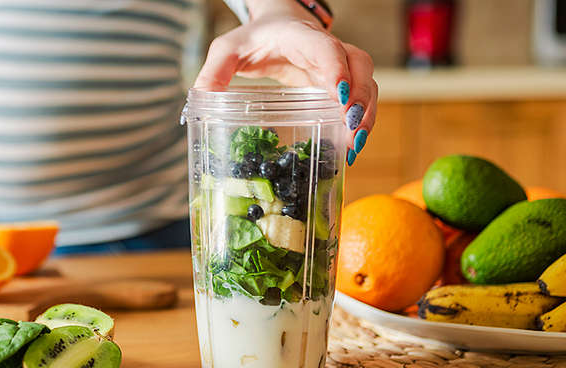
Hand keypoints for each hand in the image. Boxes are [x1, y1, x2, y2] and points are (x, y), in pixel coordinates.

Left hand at [194, 7, 377, 165]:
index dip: (336, 69)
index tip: (338, 96)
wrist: (276, 25)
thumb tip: (199, 101)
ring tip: (354, 147)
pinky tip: (350, 148)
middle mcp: (326, 49)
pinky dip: (360, 122)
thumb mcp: (227, 49)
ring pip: (367, 83)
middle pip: (359, 66)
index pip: (325, 48)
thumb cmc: (253, 38)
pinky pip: (359, 99)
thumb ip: (213, 72)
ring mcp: (338, 66)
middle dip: (360, 98)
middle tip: (351, 131)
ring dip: (366, 114)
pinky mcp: (339, 84)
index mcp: (299, 37)